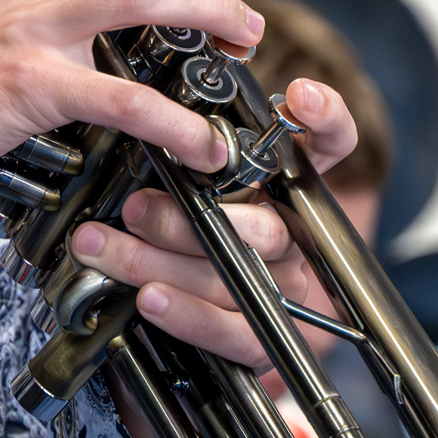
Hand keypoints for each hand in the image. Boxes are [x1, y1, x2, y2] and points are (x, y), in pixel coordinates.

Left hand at [67, 77, 360, 368]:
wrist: (176, 322)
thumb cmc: (173, 230)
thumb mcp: (173, 181)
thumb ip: (175, 155)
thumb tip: (138, 121)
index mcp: (286, 187)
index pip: (332, 143)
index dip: (326, 119)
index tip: (300, 98)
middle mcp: (294, 236)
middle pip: (264, 227)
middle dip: (187, 220)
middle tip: (135, 208)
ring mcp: (284, 289)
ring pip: (235, 277)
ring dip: (157, 262)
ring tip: (105, 248)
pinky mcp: (264, 340)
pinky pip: (235, 332)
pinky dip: (187, 315)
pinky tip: (150, 298)